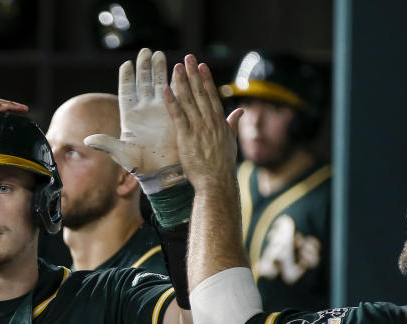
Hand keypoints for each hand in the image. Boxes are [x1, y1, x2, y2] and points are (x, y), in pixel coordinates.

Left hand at [84, 48, 180, 189]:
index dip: (126, 77)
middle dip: (143, 67)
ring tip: (159, 54)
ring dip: (158, 70)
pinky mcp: (173, 114)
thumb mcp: (120, 153)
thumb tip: (87, 140)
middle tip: (145, 51)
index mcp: (129, 116)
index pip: (127, 91)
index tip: (127, 64)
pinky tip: (176, 69)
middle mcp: (144, 110)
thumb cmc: (139, 165)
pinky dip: (174, 82)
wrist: (160, 172)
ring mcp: (159, 110)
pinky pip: (173, 94)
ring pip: (158, 85)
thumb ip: (106, 144)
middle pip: (142, 83)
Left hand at [162, 55, 243, 191]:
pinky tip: (166, 89)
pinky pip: (178, 116)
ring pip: (189, 100)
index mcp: (219, 122)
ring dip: (182, 82)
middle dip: (194, 74)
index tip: (201, 65)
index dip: (206, 79)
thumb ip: (233, 124)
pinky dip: (172, 102)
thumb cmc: (222, 166)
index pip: (211, 96)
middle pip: (200, 93)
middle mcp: (210, 122)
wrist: (216, 182)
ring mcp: (199, 128)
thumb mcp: (231, 142)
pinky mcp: (187, 137)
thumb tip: (240, 111)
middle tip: (188, 57)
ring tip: (176, 67)